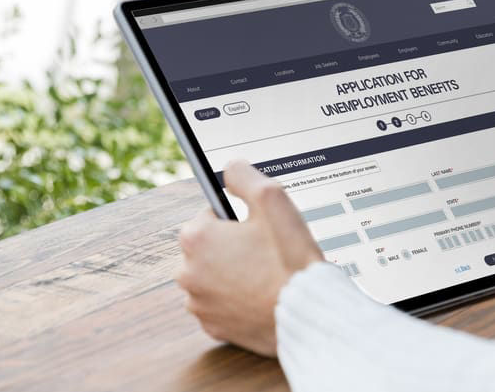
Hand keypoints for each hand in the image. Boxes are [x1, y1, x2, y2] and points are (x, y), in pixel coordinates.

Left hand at [176, 161, 322, 355]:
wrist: (306, 311)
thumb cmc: (289, 259)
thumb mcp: (272, 200)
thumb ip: (245, 176)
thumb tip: (231, 168)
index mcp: (196, 238)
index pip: (210, 214)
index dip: (237, 218)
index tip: (257, 228)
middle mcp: (188, 272)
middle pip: (210, 246)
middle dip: (232, 245)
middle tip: (265, 250)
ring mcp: (199, 303)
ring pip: (214, 275)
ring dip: (233, 272)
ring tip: (265, 273)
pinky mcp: (212, 326)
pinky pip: (221, 304)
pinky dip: (236, 298)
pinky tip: (260, 294)